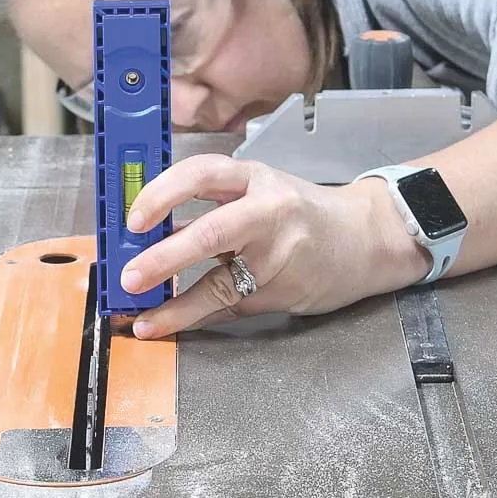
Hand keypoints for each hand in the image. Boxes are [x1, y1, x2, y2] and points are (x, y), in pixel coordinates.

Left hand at [120, 156, 429, 338]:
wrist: (367, 239)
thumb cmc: (304, 215)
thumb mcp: (260, 193)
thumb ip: (210, 208)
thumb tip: (147, 233)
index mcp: (255, 179)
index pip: (203, 174)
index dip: (163, 193)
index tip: (132, 218)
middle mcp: (269, 212)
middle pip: (211, 233)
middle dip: (163, 257)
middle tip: (129, 276)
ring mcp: (279, 255)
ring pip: (220, 283)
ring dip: (175, 303)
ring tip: (142, 315)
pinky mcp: (283, 290)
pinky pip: (230, 306)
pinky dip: (193, 317)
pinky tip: (166, 323)